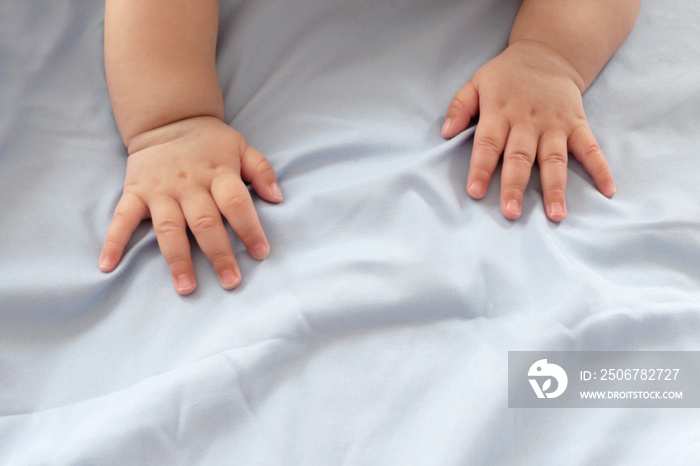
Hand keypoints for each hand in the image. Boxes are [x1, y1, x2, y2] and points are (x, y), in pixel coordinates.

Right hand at [99, 116, 281, 294]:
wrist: (167, 118)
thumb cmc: (209, 141)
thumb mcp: (241, 146)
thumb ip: (262, 171)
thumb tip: (277, 198)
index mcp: (218, 173)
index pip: (236, 203)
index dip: (249, 228)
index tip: (261, 253)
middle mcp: (189, 185)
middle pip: (205, 223)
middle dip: (219, 254)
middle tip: (230, 281)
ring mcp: (160, 191)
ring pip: (169, 229)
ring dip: (177, 259)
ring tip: (185, 287)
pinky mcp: (135, 192)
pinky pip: (122, 218)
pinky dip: (114, 241)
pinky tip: (108, 265)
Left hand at [442, 40, 615, 220]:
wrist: (549, 53)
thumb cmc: (507, 76)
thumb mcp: (477, 82)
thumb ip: (460, 107)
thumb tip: (445, 132)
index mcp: (501, 112)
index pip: (488, 143)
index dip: (481, 168)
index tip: (475, 191)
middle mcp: (529, 121)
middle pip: (521, 157)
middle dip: (516, 186)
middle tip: (511, 213)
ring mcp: (556, 124)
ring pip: (555, 159)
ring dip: (555, 188)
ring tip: (556, 215)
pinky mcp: (577, 124)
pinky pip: (591, 149)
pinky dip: (601, 169)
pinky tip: (607, 191)